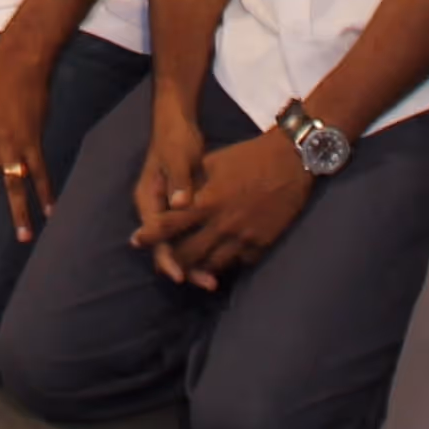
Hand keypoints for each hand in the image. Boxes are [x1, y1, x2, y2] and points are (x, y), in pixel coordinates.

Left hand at [133, 124, 311, 287]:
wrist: (291, 161)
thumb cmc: (248, 156)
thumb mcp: (213, 162)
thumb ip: (192, 182)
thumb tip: (174, 196)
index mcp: (207, 201)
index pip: (170, 223)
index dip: (151, 234)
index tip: (136, 241)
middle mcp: (222, 224)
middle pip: (188, 254)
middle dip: (174, 261)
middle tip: (165, 265)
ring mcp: (243, 238)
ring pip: (213, 265)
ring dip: (199, 269)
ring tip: (190, 271)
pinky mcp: (261, 245)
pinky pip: (239, 263)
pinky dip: (228, 264)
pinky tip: (222, 263)